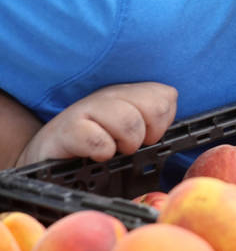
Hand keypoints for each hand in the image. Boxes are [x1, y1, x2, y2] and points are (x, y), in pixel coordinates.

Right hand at [15, 82, 177, 165]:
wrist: (49, 157)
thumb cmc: (96, 146)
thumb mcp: (131, 131)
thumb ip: (155, 121)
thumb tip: (171, 114)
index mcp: (129, 94)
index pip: (166, 96)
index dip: (162, 122)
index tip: (147, 136)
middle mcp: (109, 96)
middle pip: (154, 107)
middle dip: (149, 134)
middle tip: (130, 145)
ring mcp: (86, 110)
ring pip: (129, 120)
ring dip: (126, 143)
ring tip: (113, 150)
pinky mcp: (66, 131)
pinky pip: (97, 140)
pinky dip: (102, 152)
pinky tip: (96, 156)